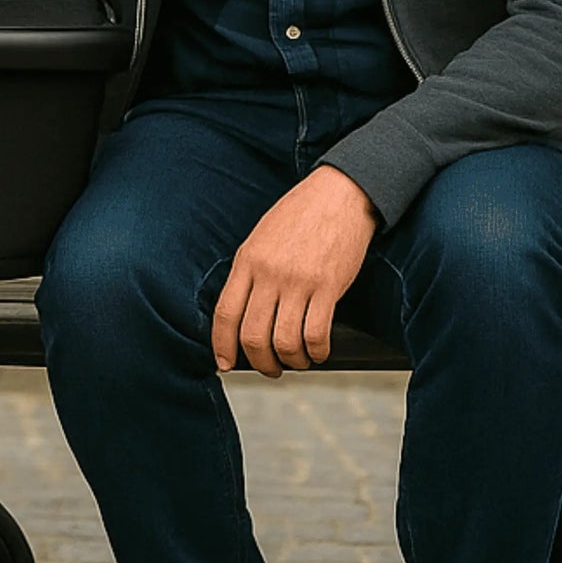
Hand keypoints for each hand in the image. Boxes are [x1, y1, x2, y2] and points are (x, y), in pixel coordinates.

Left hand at [211, 166, 378, 376]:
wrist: (339, 193)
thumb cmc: (301, 215)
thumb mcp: (261, 238)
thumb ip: (250, 272)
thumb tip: (242, 311)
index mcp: (247, 261)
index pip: (225, 313)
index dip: (222, 345)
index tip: (225, 362)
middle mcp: (268, 274)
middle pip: (253, 335)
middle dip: (260, 362)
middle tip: (270, 369)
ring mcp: (298, 281)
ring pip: (284, 341)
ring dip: (291, 361)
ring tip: (298, 361)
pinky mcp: (327, 286)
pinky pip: (316, 334)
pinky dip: (317, 352)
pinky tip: (319, 351)